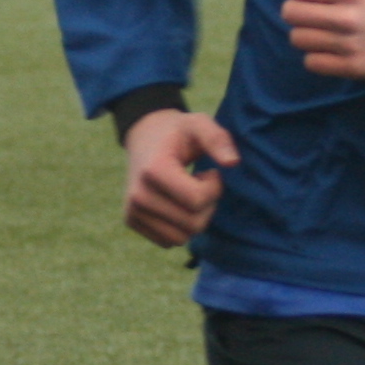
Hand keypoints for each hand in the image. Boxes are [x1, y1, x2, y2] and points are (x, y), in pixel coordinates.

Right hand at [120, 108, 238, 249]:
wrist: (144, 137)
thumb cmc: (178, 132)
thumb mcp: (199, 123)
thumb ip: (218, 139)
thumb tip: (233, 162)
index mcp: (154, 170)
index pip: (197, 200)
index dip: (214, 188)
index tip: (209, 172)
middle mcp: (138, 195)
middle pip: (193, 224)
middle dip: (207, 206)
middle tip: (199, 183)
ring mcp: (132, 211)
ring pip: (182, 238)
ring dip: (194, 218)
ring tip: (187, 193)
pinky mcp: (131, 221)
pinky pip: (169, 241)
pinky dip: (180, 227)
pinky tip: (176, 203)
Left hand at [282, 0, 364, 78]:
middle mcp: (348, 17)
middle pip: (291, 13)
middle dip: (299, 9)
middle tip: (317, 11)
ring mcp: (350, 45)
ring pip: (297, 38)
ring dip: (306, 33)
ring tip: (325, 29)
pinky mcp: (353, 68)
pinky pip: (311, 63)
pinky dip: (317, 55)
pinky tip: (332, 47)